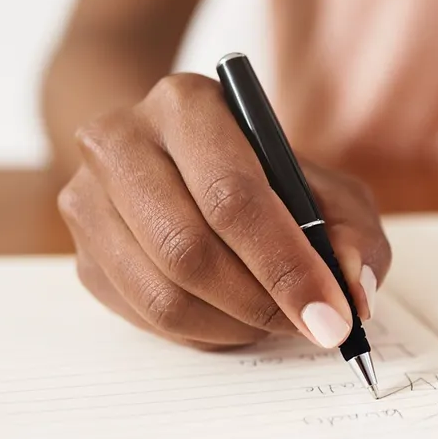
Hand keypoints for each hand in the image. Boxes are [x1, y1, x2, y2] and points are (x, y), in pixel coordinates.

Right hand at [57, 73, 389, 348]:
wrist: (179, 163)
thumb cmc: (265, 177)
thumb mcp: (328, 191)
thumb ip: (353, 235)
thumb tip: (350, 291)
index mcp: (185, 105)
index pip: (231, 196)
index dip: (285, 265)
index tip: (331, 316)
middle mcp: (121, 141)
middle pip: (186, 249)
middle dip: (260, 303)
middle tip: (311, 328)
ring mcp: (88, 201)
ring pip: (162, 296)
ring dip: (233, 325)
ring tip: (274, 319)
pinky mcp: (83, 258)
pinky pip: (146, 319)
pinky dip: (205, 333)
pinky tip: (235, 316)